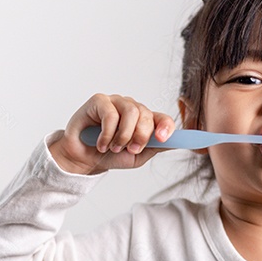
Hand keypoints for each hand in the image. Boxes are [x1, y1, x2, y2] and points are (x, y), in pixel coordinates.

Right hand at [49, 93, 175, 174]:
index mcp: (144, 120)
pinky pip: (111, 114)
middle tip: (130, 150)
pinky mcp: (99, 100)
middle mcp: (132, 108)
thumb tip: (177, 142)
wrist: (84, 160)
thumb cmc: (110, 155)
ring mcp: (116, 102)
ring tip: (113, 147)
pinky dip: (107, 134)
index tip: (162, 139)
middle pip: (146, 114)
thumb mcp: (137, 156)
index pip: (162, 118)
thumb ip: (155, 147)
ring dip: (123, 136)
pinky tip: (101, 144)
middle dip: (140, 136)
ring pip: (131, 112)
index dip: (165, 127)